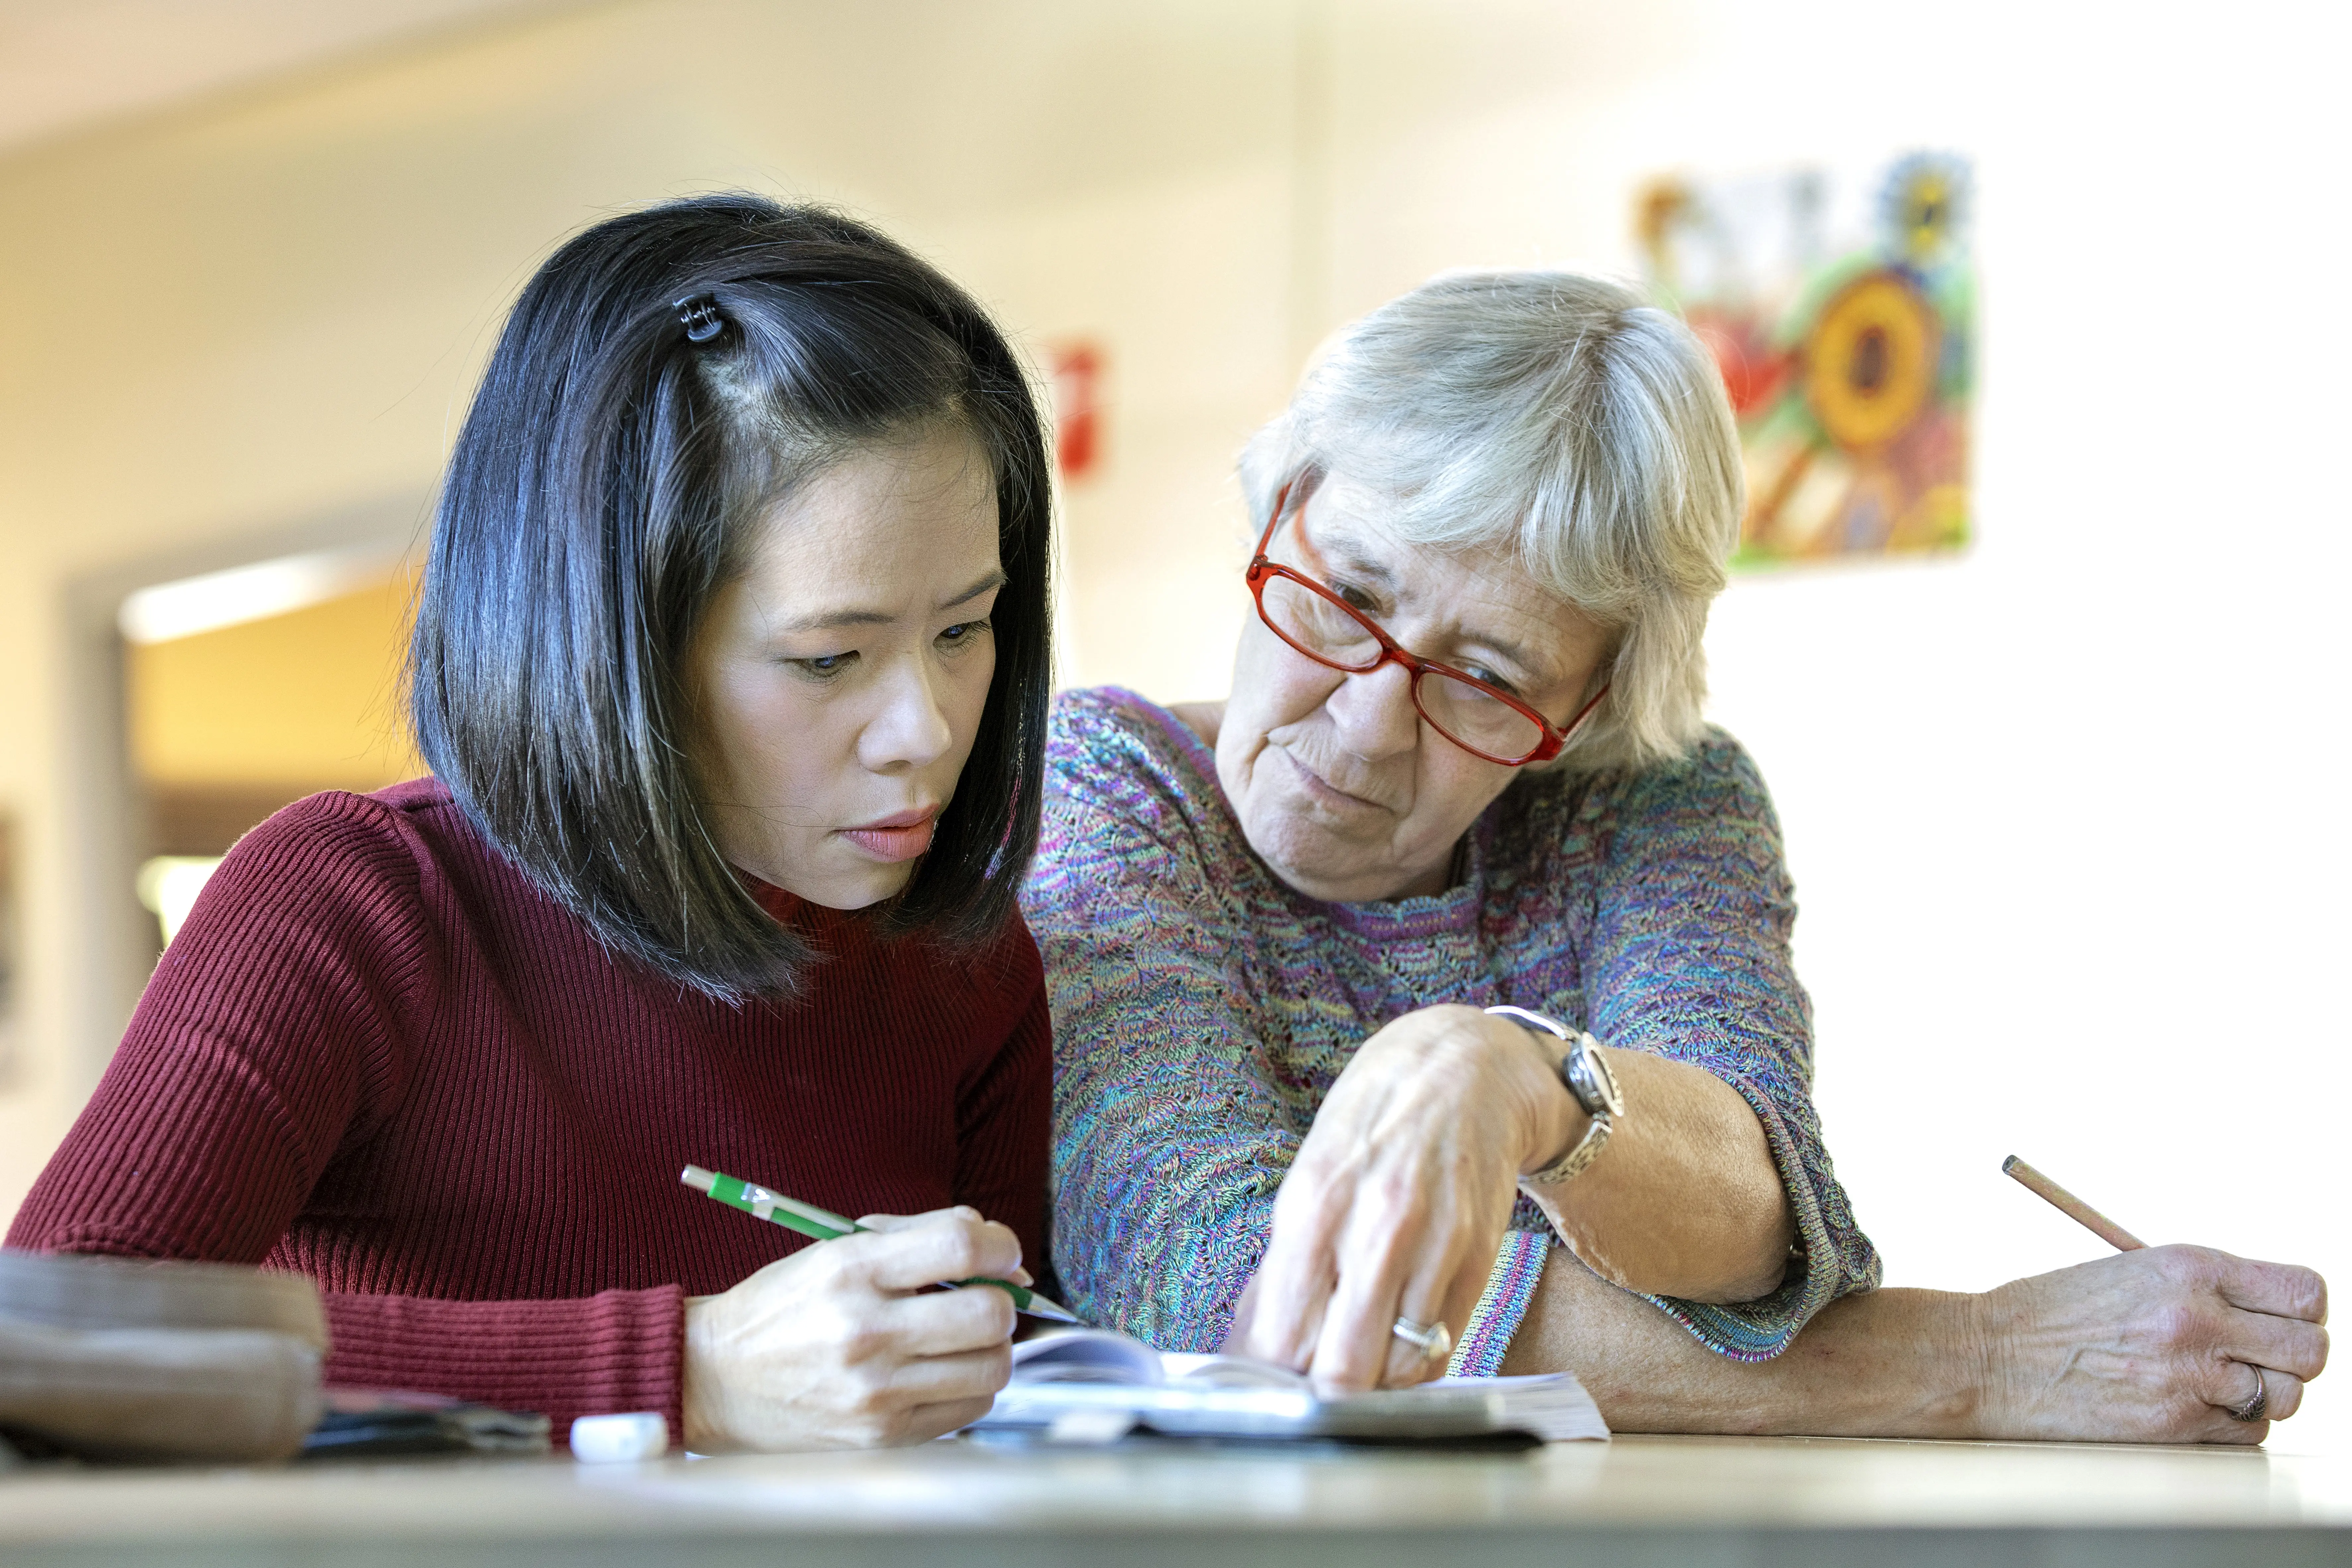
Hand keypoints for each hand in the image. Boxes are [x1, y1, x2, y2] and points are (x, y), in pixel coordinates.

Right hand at [681, 1206, 1027, 1450]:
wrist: (717, 1378)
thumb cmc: (787, 1306)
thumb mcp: (839, 1248)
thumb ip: (923, 1235)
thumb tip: (1006, 1256)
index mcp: (852, 1269)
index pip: (960, 1246)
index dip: (1001, 1246)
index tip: (1002, 1254)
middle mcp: (864, 1331)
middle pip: (989, 1313)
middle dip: (1002, 1301)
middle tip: (983, 1299)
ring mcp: (874, 1390)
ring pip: (991, 1367)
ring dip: (992, 1348)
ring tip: (962, 1339)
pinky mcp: (882, 1435)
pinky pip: (971, 1409)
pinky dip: (971, 1386)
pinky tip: (941, 1372)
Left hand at [1230, 1004, 1571, 1391]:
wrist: (1461, 1072)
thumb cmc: (1375, 1126)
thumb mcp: (1311, 1178)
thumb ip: (1291, 1259)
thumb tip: (1261, 1342)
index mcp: (1311, 1207)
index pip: (1282, 1339)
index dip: (1271, 1383)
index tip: (1269, 1393)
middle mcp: (1372, 1228)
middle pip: (1339, 1369)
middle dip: (1321, 1395)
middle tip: (1314, 1389)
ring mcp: (1431, 1245)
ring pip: (1397, 1369)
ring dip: (1374, 1385)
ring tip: (1360, 1365)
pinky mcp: (1477, 1258)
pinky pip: (1442, 1347)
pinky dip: (1417, 1364)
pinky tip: (1401, 1346)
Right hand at [1975, 1245, 2328, 1443]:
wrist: (1990, 1357)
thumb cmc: (2057, 1312)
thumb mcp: (2138, 1274)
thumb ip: (2209, 1291)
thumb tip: (2275, 1320)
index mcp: (2189, 1268)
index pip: (2306, 1292)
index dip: (2302, 1311)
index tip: (2281, 1319)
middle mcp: (2198, 1319)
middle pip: (2310, 1351)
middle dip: (2293, 1358)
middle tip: (2258, 1358)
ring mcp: (2189, 1376)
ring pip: (2285, 1398)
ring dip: (2260, 1395)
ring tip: (2211, 1382)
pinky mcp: (2175, 1425)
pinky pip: (2246, 1434)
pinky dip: (2227, 1425)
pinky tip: (2184, 1404)